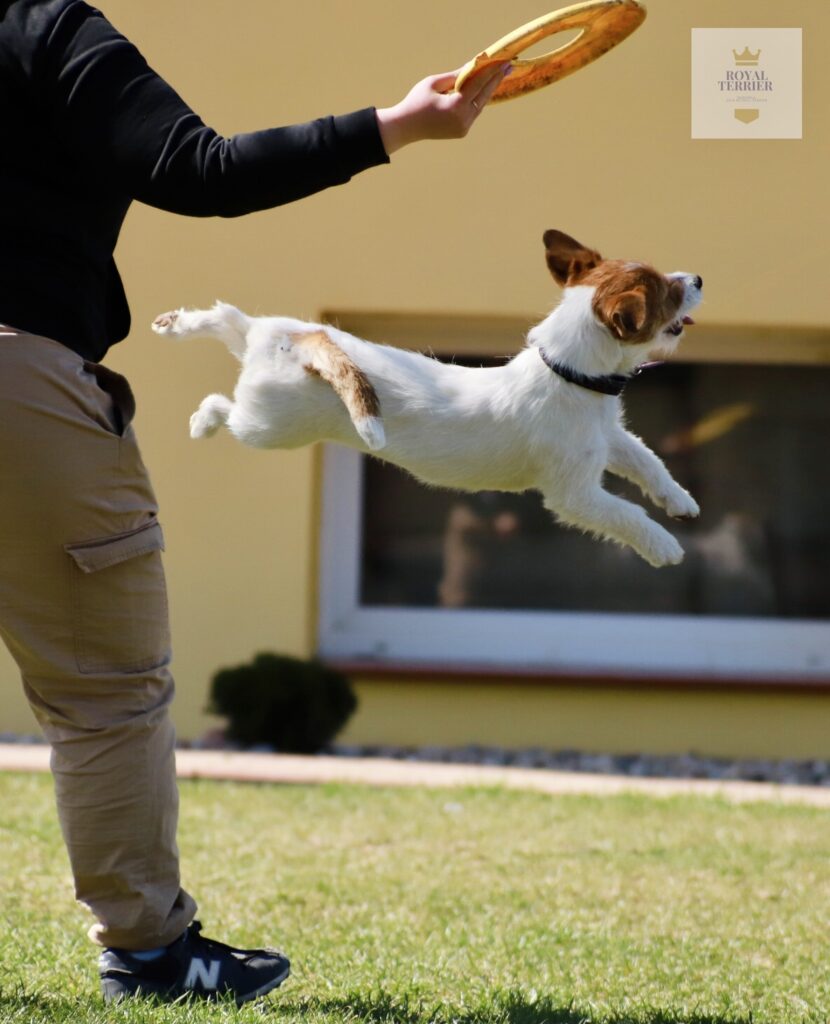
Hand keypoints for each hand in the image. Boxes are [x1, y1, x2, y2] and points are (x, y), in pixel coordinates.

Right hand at [376, 63, 509, 154]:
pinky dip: (478, 101)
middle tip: (507, 67)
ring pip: (480, 106)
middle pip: (484, 96)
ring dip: (487, 91)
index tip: (502, 62)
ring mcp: (463, 128)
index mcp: (455, 106)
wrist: (405, 127)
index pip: (478, 84)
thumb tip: (472, 66)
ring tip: (497, 77)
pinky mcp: (462, 132)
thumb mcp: (434, 83)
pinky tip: (484, 90)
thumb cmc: (416, 101)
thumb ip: (455, 76)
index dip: (491, 71)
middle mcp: (463, 119)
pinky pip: (473, 113)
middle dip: (495, 81)